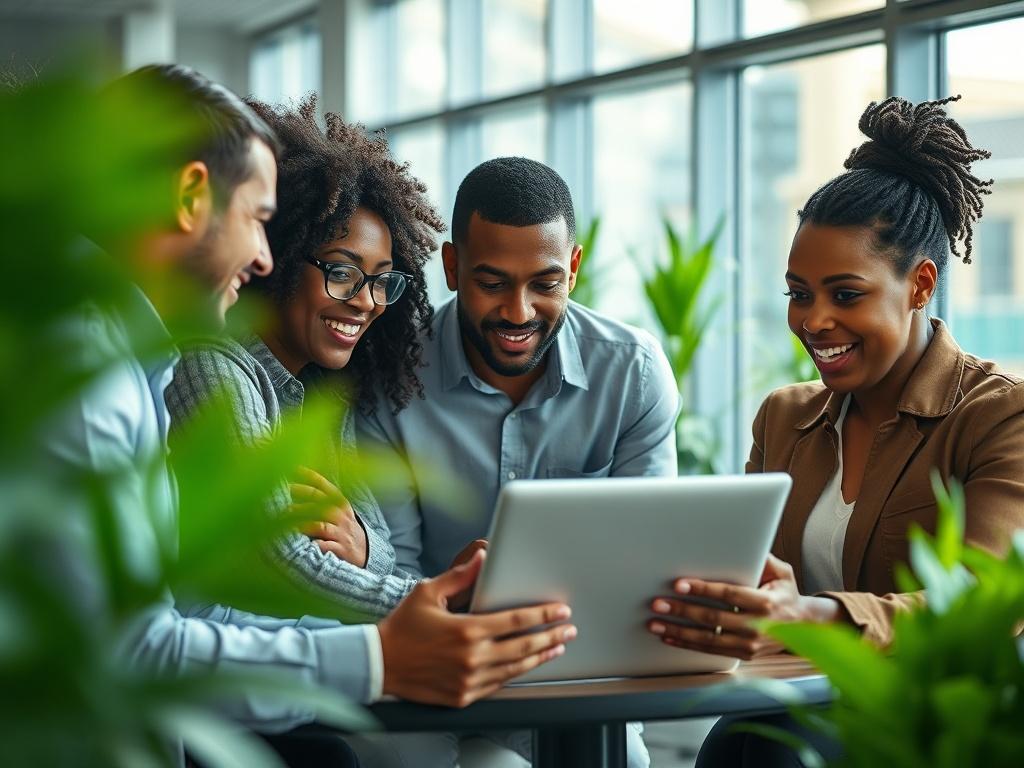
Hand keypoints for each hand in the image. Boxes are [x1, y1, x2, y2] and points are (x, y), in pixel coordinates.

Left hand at [290, 467, 367, 567]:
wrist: (366, 553)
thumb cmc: (344, 531)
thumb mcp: (340, 512)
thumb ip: (323, 501)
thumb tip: (295, 488)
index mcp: (341, 505)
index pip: (326, 487)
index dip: (311, 477)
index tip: (296, 469)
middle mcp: (342, 517)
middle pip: (323, 502)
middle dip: (304, 494)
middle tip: (287, 490)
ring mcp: (341, 534)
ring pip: (321, 525)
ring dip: (303, 521)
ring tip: (287, 516)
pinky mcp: (340, 550)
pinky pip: (325, 546)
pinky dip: (313, 544)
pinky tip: (301, 542)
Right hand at [378, 550, 575, 706]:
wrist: (379, 663)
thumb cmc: (402, 627)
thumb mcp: (428, 593)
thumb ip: (460, 576)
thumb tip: (482, 558)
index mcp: (467, 630)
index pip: (517, 621)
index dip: (543, 615)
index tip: (561, 610)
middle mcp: (472, 657)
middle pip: (524, 647)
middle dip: (551, 636)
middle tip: (568, 629)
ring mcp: (469, 680)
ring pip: (515, 669)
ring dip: (539, 657)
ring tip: (556, 647)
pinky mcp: (463, 696)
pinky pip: (498, 684)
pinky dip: (516, 674)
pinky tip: (526, 665)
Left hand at [646, 554, 840, 659]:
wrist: (805, 628)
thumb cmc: (786, 594)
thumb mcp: (781, 572)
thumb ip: (761, 558)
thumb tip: (739, 540)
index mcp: (766, 603)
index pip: (728, 595)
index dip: (702, 589)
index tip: (679, 584)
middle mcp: (758, 626)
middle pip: (713, 618)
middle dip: (682, 610)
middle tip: (658, 603)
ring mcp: (750, 645)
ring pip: (707, 639)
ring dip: (678, 631)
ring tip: (655, 623)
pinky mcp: (743, 655)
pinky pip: (710, 651)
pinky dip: (686, 644)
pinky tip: (669, 637)